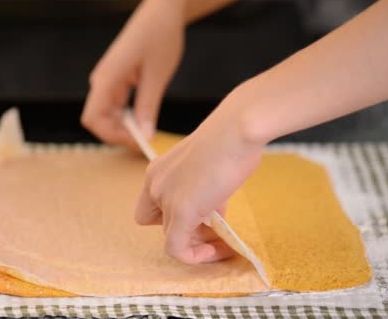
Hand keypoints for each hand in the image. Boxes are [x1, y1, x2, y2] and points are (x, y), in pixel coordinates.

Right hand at [81, 0, 184, 146]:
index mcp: (107, 78)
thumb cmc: (160, 36)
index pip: (93, 118)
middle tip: (146, 140)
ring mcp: (108, 81)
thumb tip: (146, 136)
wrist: (162, 12)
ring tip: (148, 131)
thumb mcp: (157, 75)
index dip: (111, 136)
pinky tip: (144, 118)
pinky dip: (128, 117)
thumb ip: (149, 107)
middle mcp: (102, 81)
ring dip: (124, 127)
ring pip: (107, 115)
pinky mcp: (116, 80)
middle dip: (118, 134)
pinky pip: (116, 106)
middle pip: (98, 120)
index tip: (138, 141)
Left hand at [134, 99, 264, 263]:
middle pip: (158, 223)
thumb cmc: (229, 140)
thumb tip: (212, 209)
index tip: (203, 214)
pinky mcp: (181, 212)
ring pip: (170, 237)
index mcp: (157, 171)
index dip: (172, 216)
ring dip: (196, 244)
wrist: (236, 130)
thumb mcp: (207, 166)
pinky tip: (217, 250)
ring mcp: (166, 199)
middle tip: (214, 227)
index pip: (151, 205)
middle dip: (184, 229)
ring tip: (223, 241)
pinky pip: (176, 248)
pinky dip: (194, 256)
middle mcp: (154, 185)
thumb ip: (201, 189)